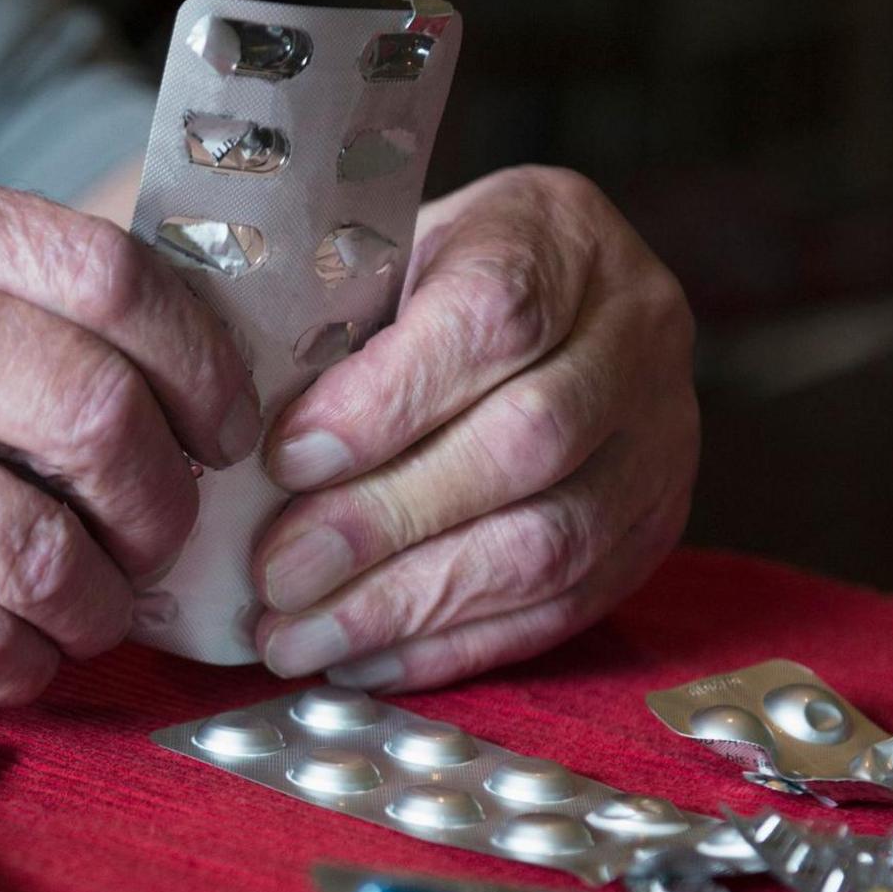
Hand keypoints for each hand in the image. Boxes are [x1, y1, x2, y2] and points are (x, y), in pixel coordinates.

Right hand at [0, 152, 258, 703]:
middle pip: (101, 417)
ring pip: (44, 550)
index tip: (221, 420)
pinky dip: (21, 659)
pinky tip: (19, 651)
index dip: (200, 362)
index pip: (110, 276)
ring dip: (95, 599)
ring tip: (88, 605)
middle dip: (163, 499)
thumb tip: (131, 367)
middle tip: (161, 530)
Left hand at [249, 166, 696, 691]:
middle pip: (528, 442)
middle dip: (385, 520)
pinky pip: (561, 608)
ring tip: (299, 637)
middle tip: (277, 574)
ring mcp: (661, 439)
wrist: (540, 302)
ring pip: (550, 543)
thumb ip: (322, 324)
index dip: (385, 400)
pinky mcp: (653, 529)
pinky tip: (362, 658)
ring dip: (409, 605)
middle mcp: (637, 331)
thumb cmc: (422, 279)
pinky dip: (452, 645)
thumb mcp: (375, 257)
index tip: (285, 457)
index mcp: (558, 233)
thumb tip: (230, 437)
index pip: (490, 316)